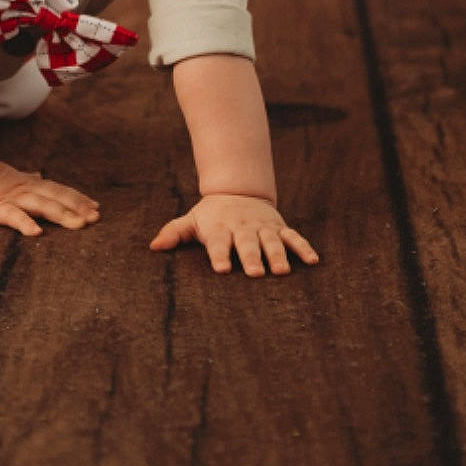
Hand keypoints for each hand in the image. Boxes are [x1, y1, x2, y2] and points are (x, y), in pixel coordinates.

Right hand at [0, 159, 99, 237]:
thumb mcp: (11, 179)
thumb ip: (28, 180)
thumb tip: (40, 175)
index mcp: (30, 185)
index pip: (59, 190)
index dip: (78, 198)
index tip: (96, 207)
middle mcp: (25, 190)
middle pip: (56, 197)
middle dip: (77, 207)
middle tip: (96, 217)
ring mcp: (11, 199)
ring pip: (41, 206)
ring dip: (62, 214)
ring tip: (79, 225)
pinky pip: (13, 217)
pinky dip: (25, 223)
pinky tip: (37, 233)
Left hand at [148, 194, 319, 276]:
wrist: (237, 191)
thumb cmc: (210, 216)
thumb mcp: (191, 221)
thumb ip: (174, 233)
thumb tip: (153, 246)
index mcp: (220, 228)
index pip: (218, 243)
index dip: (220, 255)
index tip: (222, 269)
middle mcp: (242, 228)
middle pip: (247, 243)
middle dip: (252, 257)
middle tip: (255, 274)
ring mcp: (263, 227)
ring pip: (272, 241)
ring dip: (278, 255)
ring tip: (282, 271)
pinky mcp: (279, 227)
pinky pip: (293, 237)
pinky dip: (303, 247)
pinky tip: (313, 261)